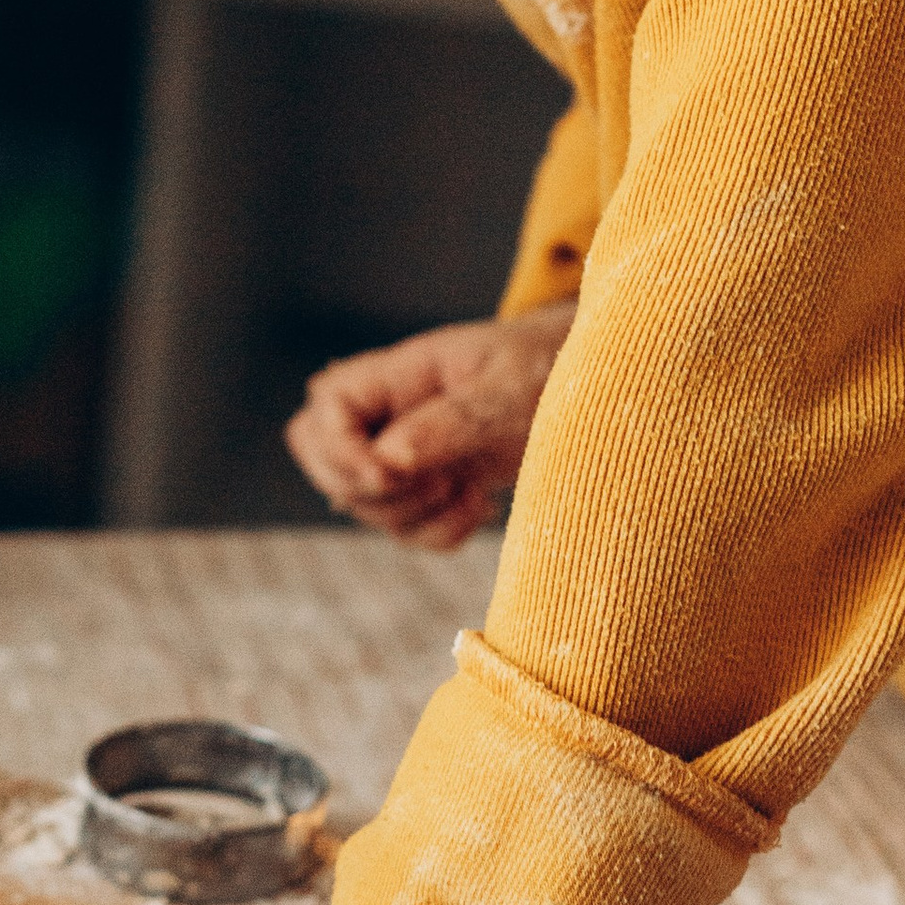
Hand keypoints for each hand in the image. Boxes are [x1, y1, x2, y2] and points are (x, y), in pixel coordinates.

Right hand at [283, 305, 573, 547]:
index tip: (388, 475)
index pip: (326, 403)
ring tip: (472, 486)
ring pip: (361, 506)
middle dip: (366, 491)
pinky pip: (405, 531)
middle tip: (433, 481)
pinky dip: (441, 534)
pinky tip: (481, 504)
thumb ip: (453, 418)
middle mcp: (389, 412)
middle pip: (317, 455)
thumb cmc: (547, 370)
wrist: (586, 393)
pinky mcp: (425, 488)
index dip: (339, 449)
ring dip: (416, 516)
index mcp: (401, 372)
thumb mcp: (512, 387)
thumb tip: (391, 457)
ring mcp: (401, 452)